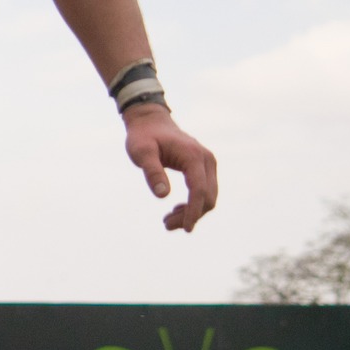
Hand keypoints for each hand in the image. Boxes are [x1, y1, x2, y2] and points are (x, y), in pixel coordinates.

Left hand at [123, 103, 218, 231]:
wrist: (150, 121)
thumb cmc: (143, 136)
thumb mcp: (141, 152)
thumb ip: (152, 171)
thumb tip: (163, 196)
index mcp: (193, 156)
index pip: (199, 190)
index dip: (194, 211)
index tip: (186, 229)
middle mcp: (206, 160)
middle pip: (208, 197)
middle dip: (191, 215)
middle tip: (166, 224)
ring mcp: (208, 163)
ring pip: (208, 197)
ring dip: (192, 212)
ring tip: (167, 222)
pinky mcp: (204, 167)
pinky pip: (205, 191)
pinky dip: (194, 204)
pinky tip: (176, 210)